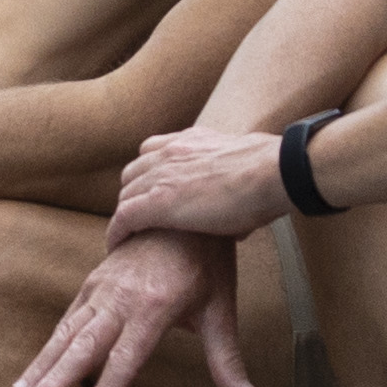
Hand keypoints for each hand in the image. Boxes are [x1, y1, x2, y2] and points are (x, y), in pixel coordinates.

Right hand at [11, 227, 246, 386]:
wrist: (180, 208)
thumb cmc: (205, 260)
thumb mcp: (220, 308)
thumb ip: (227, 358)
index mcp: (155, 306)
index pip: (127, 356)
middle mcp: (121, 298)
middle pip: (85, 345)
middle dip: (56, 377)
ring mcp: (102, 288)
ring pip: (67, 332)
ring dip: (43, 364)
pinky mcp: (93, 283)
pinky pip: (68, 319)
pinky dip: (50, 345)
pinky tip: (35, 369)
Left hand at [107, 122, 292, 244]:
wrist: (271, 174)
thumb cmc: (269, 175)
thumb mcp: (242, 165)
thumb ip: (230, 180)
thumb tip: (238, 208)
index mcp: (189, 141)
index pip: (151, 152)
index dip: (146, 175)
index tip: (149, 193)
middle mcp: (169, 153)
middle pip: (132, 174)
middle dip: (133, 197)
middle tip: (139, 220)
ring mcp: (161, 176)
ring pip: (125, 196)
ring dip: (125, 215)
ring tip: (129, 235)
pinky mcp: (158, 202)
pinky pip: (124, 217)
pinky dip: (117, 232)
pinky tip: (115, 245)